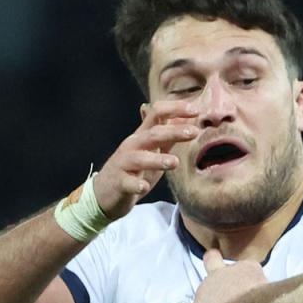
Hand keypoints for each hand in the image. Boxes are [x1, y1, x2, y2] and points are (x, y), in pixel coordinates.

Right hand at [92, 101, 199, 219]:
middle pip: (152, 134)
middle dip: (173, 132)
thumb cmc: (134, 169)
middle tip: (194, 132)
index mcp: (143, 136)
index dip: (175, 109)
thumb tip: (188, 118)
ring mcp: (124, 164)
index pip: (157, 114)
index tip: (196, 109)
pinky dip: (135, 185)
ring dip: (157, 159)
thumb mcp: (153, 149)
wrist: (106, 192)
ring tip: (175, 162)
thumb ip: (169, 136)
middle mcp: (133, 146)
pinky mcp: (119, 183)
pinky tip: (143, 187)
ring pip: (139, 158)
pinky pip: (127, 183)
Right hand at [187, 249, 265, 302]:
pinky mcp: (245, 266)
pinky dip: (253, 274)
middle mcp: (205, 289)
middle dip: (217, 294)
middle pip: (207, 288)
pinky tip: (262, 284)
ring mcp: (224, 274)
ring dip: (230, 277)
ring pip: (217, 264)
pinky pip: (248, 267)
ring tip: (244, 287)